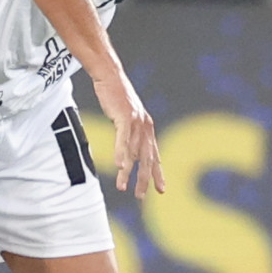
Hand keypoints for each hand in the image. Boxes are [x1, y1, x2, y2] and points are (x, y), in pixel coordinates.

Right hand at [92, 71, 164, 197]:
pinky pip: (124, 139)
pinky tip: (120, 166)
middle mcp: (146, 128)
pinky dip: (122, 153)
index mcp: (148, 130)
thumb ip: (129, 135)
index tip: (161, 190)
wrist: (110, 76)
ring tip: (123, 188)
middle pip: (147, 159)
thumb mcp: (126, 119)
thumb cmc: (116, 97)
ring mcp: (137, 122)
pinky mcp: (125, 117)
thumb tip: (128, 152)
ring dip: (128, 172)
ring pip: (133, 152)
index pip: (155, 156)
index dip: (158, 174)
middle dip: (145, 179)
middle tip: (141, 197)